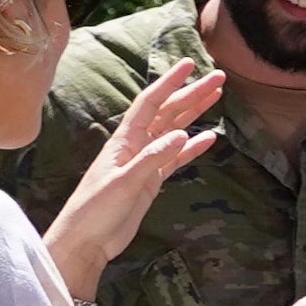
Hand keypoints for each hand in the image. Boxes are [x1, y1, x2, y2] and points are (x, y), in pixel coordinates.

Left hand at [40, 58, 226, 305]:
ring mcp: (144, 163)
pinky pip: (176, 159)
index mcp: (124, 141)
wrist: (86, 241)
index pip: (150, 103)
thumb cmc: (95, 210)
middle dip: (192, 93)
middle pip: (167, 113)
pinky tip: (208, 138)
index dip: (170, 82)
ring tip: (216, 97)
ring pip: (174, 130)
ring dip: (194, 113)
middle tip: (219, 78)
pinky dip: (192, 147)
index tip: (191, 65)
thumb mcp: (124, 183)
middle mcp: (135, 146)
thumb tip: (181, 134)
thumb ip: (152, 158)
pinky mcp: (151, 181)